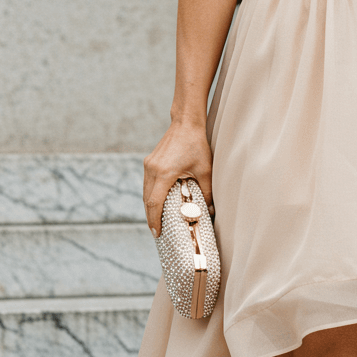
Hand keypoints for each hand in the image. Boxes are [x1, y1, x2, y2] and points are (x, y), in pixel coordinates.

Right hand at [143, 122, 212, 236]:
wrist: (186, 123)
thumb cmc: (197, 145)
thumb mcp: (205, 170)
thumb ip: (207, 192)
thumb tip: (210, 211)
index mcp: (164, 173)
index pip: (154, 203)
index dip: (154, 220)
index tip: (157, 233)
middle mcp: (152, 169)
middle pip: (146, 200)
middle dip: (151, 217)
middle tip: (157, 232)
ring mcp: (149, 165)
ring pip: (145, 192)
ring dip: (149, 207)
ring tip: (157, 221)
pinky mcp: (149, 162)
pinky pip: (147, 184)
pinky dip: (150, 196)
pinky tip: (157, 203)